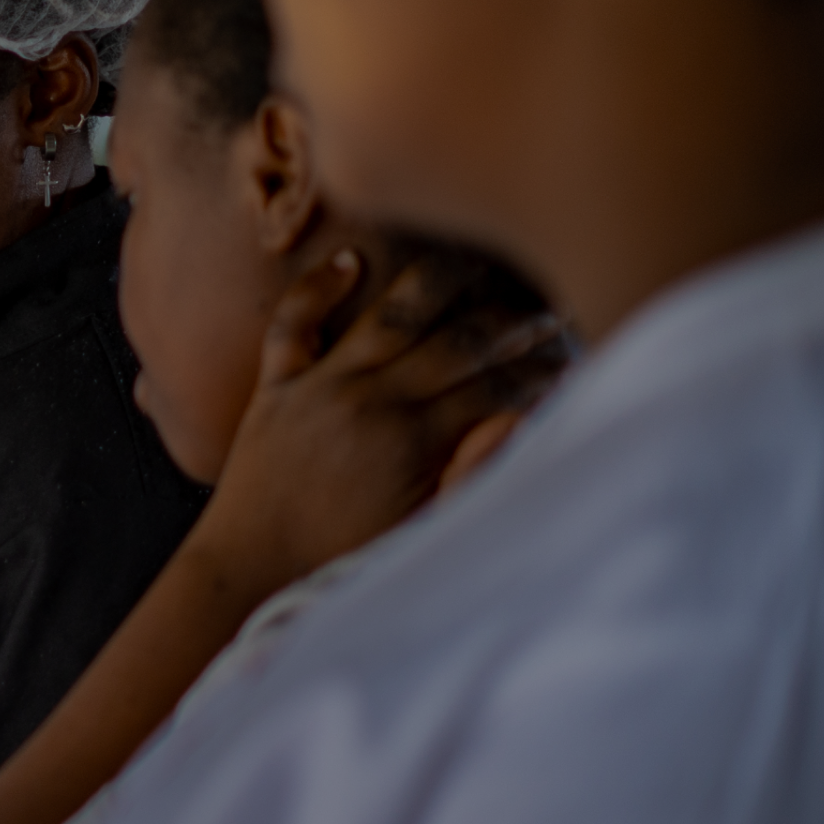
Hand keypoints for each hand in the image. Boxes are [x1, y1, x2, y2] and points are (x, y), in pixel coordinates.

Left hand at [189, 245, 565, 603]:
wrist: (248, 569)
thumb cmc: (341, 560)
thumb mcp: (423, 530)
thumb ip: (472, 473)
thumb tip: (523, 421)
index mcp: (413, 441)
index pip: (497, 388)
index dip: (542, 370)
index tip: (575, 352)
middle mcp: (368, 401)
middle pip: (455, 342)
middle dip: (511, 320)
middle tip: (549, 301)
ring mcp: (318, 387)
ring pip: (387, 316)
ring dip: (438, 284)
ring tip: (478, 254)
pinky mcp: (274, 387)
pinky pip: (293, 325)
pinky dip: (317, 288)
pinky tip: (351, 259)